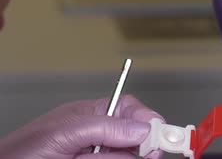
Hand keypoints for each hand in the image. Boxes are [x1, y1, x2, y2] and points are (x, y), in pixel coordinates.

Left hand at [0, 94, 163, 158]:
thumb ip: (104, 126)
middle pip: (135, 140)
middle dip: (139, 147)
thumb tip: (141, 128)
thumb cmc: (18, 153)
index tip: (161, 132)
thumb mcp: (63, 132)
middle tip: (147, 154)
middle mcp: (97, 139)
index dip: (148, 119)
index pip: (129, 110)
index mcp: (90, 116)